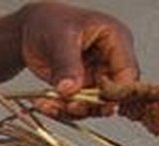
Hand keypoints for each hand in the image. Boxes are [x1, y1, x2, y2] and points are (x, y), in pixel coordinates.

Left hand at [18, 1, 137, 116]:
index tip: (93, 102)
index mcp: (116, 40)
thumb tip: (70, 89)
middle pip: (112, 94)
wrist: (30, 29)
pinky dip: (60, 109)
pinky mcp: (81, 88)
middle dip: (90, 105)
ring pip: (92, 105)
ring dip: (71, 110)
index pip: (127, 74)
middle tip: (70, 107)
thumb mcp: (59, 38)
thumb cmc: (50, 22)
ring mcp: (96, 76)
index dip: (115, 93)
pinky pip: (75, 106)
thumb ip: (67, 64)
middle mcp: (110, 61)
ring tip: (49, 104)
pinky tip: (43, 104)